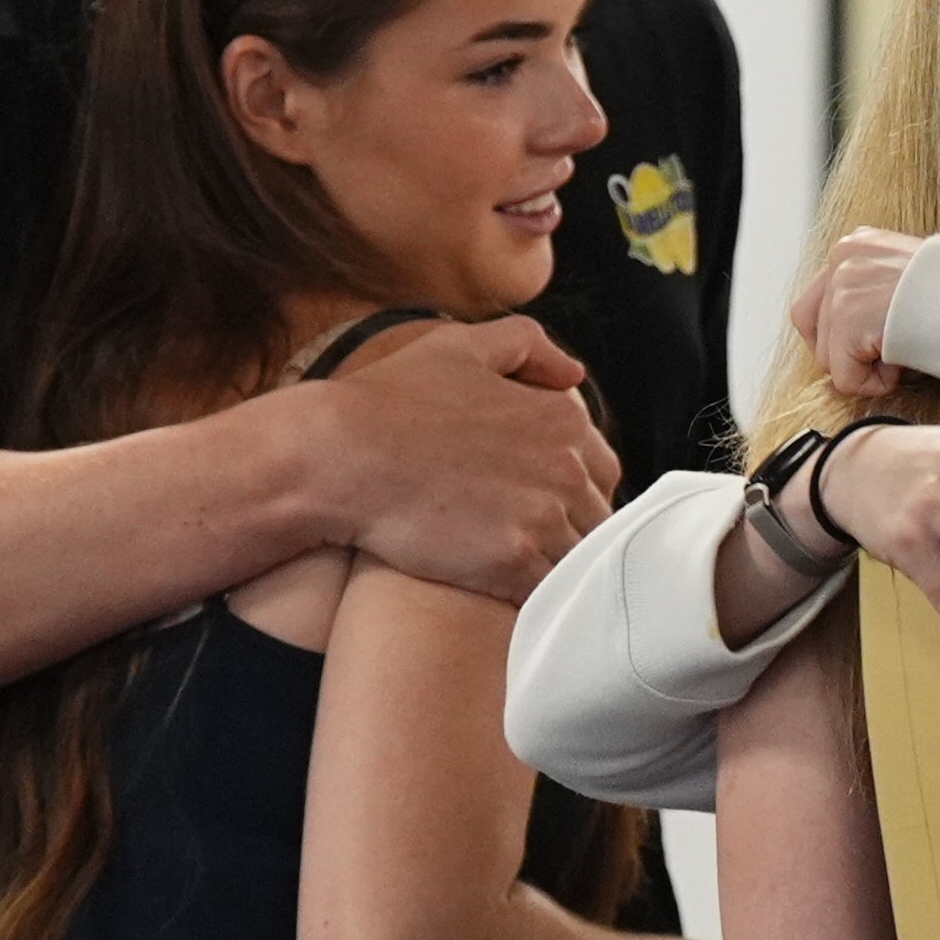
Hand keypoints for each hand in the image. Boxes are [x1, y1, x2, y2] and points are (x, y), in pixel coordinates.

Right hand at [308, 316, 618, 604]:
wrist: (336, 459)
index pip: (603, 471)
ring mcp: (542, 518)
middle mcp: (565, 469)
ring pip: (578, 557)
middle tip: (529, 539)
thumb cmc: (388, 400)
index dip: (575, 489)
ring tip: (519, 568)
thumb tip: (573, 375)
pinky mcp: (512, 562)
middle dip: (571, 528)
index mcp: (563, 421)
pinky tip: (506, 590)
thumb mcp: (459, 347)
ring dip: (556, 564)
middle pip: (598, 517)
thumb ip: (527, 346)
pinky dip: (535, 593)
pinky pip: (549, 589)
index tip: (540, 501)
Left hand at [793, 230, 917, 398]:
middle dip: (848, 353)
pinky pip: (845, 377)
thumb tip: (856, 338)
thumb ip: (874, 294)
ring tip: (907, 352)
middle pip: (812, 330)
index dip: (843, 337)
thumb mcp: (909, 281)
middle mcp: (843, 257)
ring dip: (866, 367)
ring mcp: (843, 285)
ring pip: (829, 358)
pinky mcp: (849, 317)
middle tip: (895, 352)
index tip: (878, 344)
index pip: (817, 302)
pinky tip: (907, 363)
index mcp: (857, 245)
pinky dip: (876, 383)